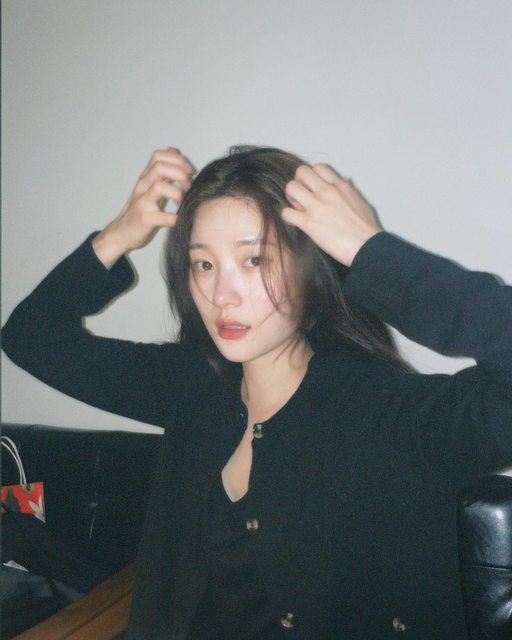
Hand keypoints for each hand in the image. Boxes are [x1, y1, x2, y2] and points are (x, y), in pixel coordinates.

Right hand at [93, 147, 193, 267]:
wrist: (120, 233)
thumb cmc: (138, 210)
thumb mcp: (148, 187)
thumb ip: (162, 171)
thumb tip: (174, 151)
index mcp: (144, 178)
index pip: (158, 156)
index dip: (177, 159)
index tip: (189, 171)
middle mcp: (142, 187)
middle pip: (160, 167)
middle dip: (179, 173)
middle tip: (189, 186)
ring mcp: (142, 203)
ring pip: (160, 186)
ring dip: (177, 193)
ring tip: (181, 202)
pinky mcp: (145, 220)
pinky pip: (164, 217)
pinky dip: (175, 218)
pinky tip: (179, 219)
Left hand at [282, 164, 380, 266]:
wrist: (367, 247)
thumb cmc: (367, 228)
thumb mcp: (360, 202)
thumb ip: (349, 190)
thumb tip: (345, 180)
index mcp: (340, 185)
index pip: (318, 167)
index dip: (312, 177)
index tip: (313, 188)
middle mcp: (327, 191)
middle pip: (301, 172)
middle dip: (298, 182)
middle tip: (301, 197)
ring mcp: (316, 206)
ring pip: (291, 188)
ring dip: (290, 197)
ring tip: (296, 208)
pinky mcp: (308, 223)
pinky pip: (286, 212)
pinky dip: (287, 216)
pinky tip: (294, 222)